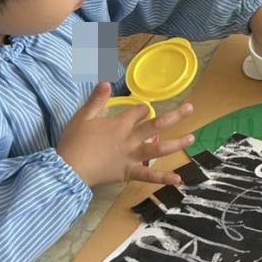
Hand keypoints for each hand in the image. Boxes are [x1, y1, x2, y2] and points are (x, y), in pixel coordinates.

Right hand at [58, 83, 195, 187]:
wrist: (69, 168)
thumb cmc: (74, 142)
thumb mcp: (83, 117)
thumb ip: (96, 100)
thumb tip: (106, 81)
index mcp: (121, 124)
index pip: (139, 112)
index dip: (143, 109)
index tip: (145, 110)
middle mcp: (131, 138)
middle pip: (156, 125)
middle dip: (175, 116)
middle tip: (191, 108)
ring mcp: (132, 156)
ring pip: (159, 148)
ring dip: (177, 143)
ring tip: (192, 139)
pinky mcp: (129, 172)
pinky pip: (148, 175)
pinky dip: (163, 178)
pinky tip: (178, 180)